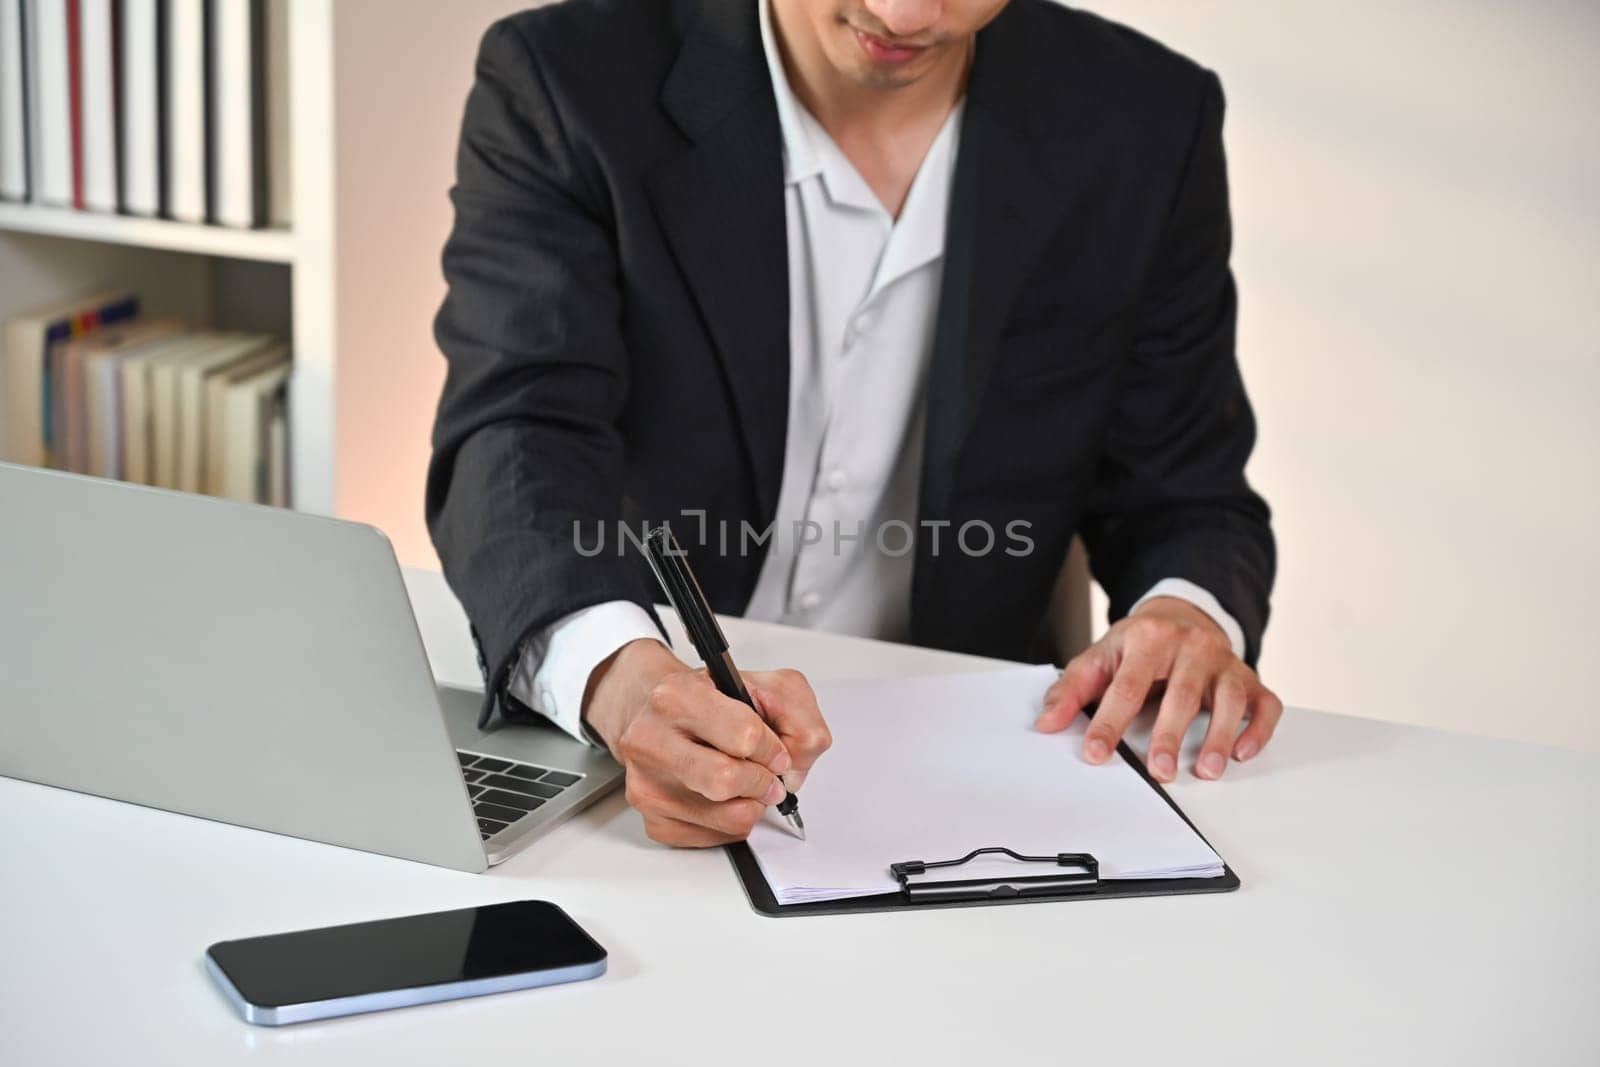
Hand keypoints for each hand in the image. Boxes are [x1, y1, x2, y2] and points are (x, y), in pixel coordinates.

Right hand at [582, 638, 831, 845]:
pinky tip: (724, 798)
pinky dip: (732, 823)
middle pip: (727, 781)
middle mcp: (650, 738)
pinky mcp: (653, 820)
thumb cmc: (712, 701)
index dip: (773, 749)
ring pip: (727, 818)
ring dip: (752, 805)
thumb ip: (798, 718)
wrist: (663, 716)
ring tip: (747, 784)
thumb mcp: (765, 686)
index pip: (744, 736)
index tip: (776, 752)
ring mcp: (647, 783)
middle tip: (769, 776)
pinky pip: (713, 839)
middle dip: (763, 782)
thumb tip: (793, 769)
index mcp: (677, 695)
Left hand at [1034, 597, 1282, 781]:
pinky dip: (1257, 729)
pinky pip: (1264, 703)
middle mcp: (1191, 646)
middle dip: (1170, 735)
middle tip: (1159, 772)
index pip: (1128, 685)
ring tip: (1206, 770)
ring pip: (1228, 698)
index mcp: (1149, 638)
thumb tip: (1047, 723)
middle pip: (1181, 693)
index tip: (1097, 753)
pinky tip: (1242, 751)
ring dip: (1219, 736)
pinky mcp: (1249, 678)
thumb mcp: (1100, 656)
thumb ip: (1071, 689)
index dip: (1111, 722)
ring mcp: (1224, 662)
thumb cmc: (1139, 644)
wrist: (1182, 614)